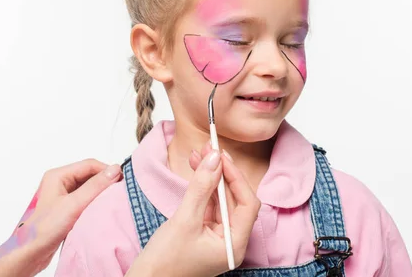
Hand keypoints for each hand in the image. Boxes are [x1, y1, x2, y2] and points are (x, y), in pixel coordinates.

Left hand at [0, 159, 121, 276]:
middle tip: (118, 192)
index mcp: (58, 175)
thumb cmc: (44, 229)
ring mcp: (62, 196)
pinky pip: (84, 200)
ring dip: (99, 194)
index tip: (122, 181)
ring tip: (110, 202)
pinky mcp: (65, 209)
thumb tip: (115, 170)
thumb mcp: (74, 204)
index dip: (107, 171)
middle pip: (89, 175)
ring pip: (88, 188)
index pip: (89, 165)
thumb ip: (95, 186)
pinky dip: (94, 203)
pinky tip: (100, 211)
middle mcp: (59, 183)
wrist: (30, 253)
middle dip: (104, 182)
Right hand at [126, 143, 260, 276]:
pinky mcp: (203, 234)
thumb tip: (214, 159)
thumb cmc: (163, 263)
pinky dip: (202, 188)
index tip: (221, 156)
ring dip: (210, 177)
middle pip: (234, 199)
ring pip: (219, 200)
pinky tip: (196, 170)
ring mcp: (216, 238)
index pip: (247, 204)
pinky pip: (207, 206)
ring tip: (200, 153)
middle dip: (222, 172)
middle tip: (211, 148)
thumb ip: (201, 187)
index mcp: (234, 244)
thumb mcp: (184, 220)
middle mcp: (230, 241)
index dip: (236, 177)